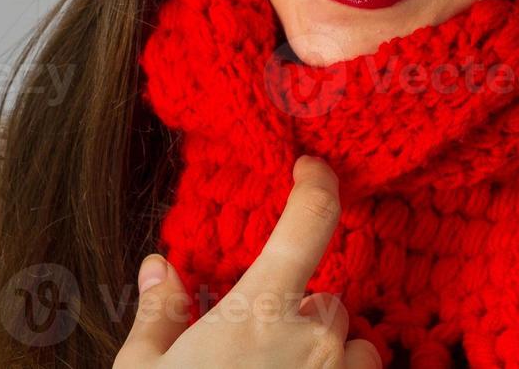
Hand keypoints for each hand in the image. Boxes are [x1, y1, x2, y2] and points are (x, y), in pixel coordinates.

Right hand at [114, 155, 382, 367]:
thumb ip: (158, 316)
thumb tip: (161, 267)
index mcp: (260, 311)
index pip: (310, 220)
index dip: (318, 183)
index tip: (313, 168)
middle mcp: (314, 342)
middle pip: (331, 303)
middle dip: (303, 318)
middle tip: (258, 350)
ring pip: (360, 352)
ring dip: (332, 362)